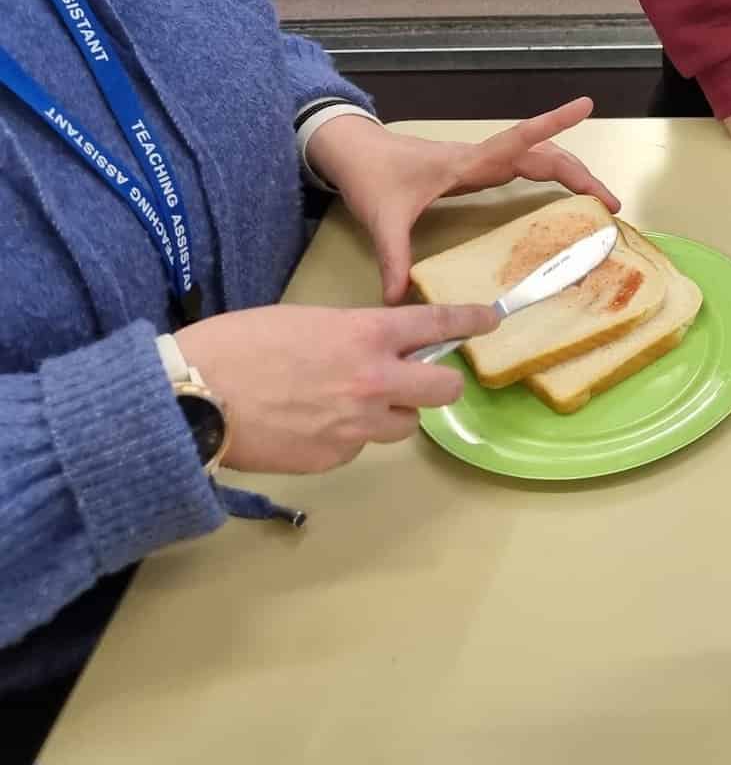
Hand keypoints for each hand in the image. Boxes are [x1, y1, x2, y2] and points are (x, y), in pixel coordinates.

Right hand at [175, 302, 500, 472]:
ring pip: (403, 425)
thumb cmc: (237, 346)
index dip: (471, 320)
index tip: (491, 320)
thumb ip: (351, 335)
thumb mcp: (305, 322)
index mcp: (366, 335)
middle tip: (419, 380)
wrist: (192, 399)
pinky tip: (309, 426)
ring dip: (390, 414)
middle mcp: (374, 380)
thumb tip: (370, 349)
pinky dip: (346, 438)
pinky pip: (359, 447)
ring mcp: (357, 424)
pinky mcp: (334, 457)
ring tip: (346, 405)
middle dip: (437, 383)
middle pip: (442, 389)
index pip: (438, 323)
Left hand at [310, 98, 621, 304]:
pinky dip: (553, 175)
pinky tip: (566, 191)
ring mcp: (482, 162)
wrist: (354, 152)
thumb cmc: (371, 177)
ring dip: (572, 173)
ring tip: (601, 201)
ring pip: (539, 157)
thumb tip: (397, 301)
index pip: (518, 140)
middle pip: (543, 155)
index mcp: (466, 163)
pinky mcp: (479, 169)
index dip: (553, 123)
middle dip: (580, 174)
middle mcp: (481, 157)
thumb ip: (393, 259)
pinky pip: (527, 166)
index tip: (585, 105)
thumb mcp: (381, 220)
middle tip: (611, 204)